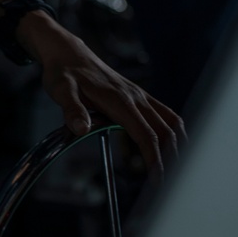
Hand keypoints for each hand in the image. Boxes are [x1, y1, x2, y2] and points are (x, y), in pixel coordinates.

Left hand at [18, 14, 185, 173]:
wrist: (68, 53)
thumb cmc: (64, 72)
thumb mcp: (61, 90)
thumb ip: (72, 109)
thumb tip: (80, 129)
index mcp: (119, 100)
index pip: (145, 134)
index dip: (155, 158)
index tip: (158, 179)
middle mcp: (135, 97)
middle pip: (165, 131)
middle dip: (172, 157)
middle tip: (171, 184)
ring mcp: (139, 95)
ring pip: (170, 121)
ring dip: (176, 145)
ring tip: (177, 169)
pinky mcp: (138, 96)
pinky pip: (164, 114)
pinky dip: (171, 132)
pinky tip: (169, 146)